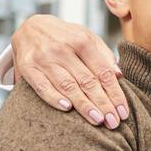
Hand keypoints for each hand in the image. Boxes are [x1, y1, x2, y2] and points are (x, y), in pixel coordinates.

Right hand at [11, 15, 130, 127]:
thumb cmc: (65, 37)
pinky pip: (42, 86)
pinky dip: (54, 98)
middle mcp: (63, 49)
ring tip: (97, 120)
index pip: (103, 72)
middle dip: (103, 104)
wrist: (30, 27)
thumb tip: (119, 75)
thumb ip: (103, 55)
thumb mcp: (86, 37)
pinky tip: (67, 108)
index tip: (123, 112)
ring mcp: (44, 58)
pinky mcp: (28, 66)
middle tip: (113, 123)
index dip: (115, 94)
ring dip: (84, 105)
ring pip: (67, 85)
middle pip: (87, 81)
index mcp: (82, 41)